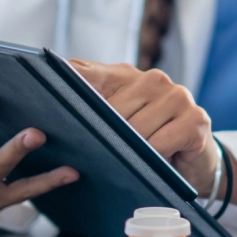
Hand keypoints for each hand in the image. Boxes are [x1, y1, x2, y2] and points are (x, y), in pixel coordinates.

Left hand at [67, 60, 217, 194]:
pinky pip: (160, 143)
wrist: (195, 163)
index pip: (86, 74)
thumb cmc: (148, 144)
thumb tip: (53, 105)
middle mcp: (154, 79)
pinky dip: (156, 158)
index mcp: (127, 76)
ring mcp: (178, 96)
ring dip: (135, 153)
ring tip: (142, 157)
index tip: (41, 89)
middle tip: (112, 152)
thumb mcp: (117, 127)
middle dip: (107, 137)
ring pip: (136, 130)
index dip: (66, 82)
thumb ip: (91, 111)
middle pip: (111, 112)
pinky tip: (163, 159)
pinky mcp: (196, 119)